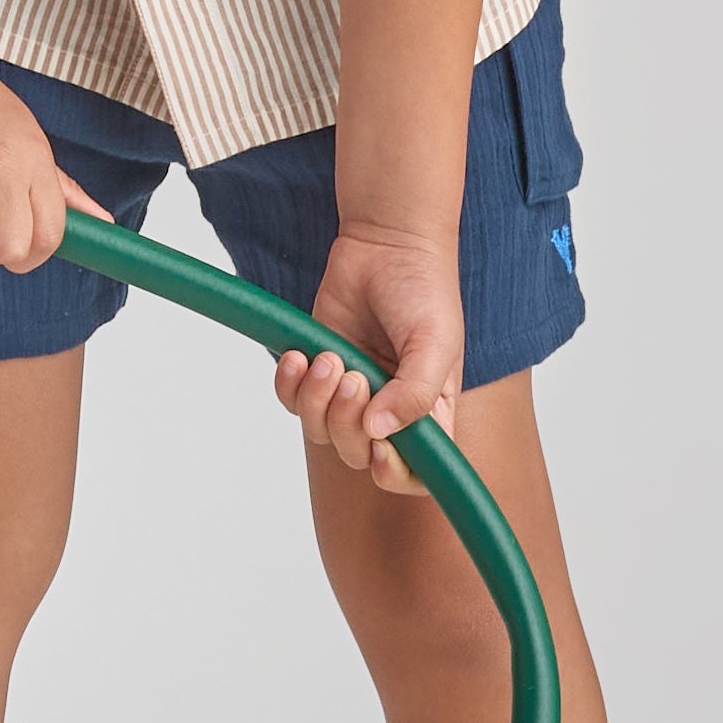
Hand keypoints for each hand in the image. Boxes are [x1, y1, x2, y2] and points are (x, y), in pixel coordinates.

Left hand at [277, 223, 461, 492]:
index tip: (380, 448)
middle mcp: (388, 410)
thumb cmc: (423, 292)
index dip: (395, 475)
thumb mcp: (435, 344)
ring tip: (327, 356)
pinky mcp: (316, 369)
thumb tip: (379, 433)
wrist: (384, 247)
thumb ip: (415, 393)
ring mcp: (350, 392)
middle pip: (356, 453)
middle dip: (347, 421)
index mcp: (429, 414)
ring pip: (319, 429)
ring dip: (315, 399)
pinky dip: (288, 384)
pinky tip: (297, 355)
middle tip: (353, 375)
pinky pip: (291, 400)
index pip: (415, 474)